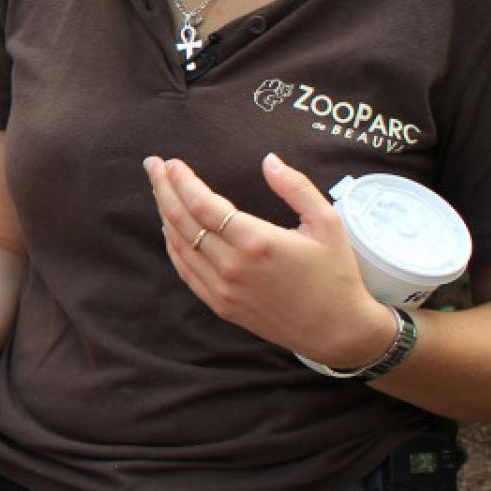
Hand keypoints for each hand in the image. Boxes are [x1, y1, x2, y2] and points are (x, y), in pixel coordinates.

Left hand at [143, 152, 397, 369]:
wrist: (337, 330)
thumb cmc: (336, 273)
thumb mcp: (327, 223)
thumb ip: (296, 187)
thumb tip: (268, 160)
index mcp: (257, 242)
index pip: (202, 204)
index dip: (182, 180)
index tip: (173, 162)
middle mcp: (233, 266)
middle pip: (182, 221)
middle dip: (163, 188)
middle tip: (153, 165)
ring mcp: (223, 289)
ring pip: (179, 246)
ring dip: (164, 214)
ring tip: (160, 189)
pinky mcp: (221, 306)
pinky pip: (186, 271)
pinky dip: (173, 246)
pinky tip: (170, 228)